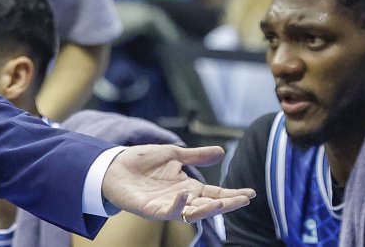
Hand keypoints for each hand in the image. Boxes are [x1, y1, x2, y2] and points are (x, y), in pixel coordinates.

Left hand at [101, 145, 254, 223]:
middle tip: (244, 200)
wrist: (113, 165)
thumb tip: (222, 152)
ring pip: (191, 213)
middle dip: (226, 204)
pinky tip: (185, 195)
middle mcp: (180, 199)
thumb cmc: (141, 161)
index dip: (232, 194)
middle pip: (208, 205)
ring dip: (207, 209)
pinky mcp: (150, 209)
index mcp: (187, 187)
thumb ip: (196, 157)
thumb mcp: (173, 154)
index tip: (251, 193)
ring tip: (223, 202)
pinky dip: (177, 205)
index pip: (214, 193)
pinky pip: (167, 212)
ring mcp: (166, 205)